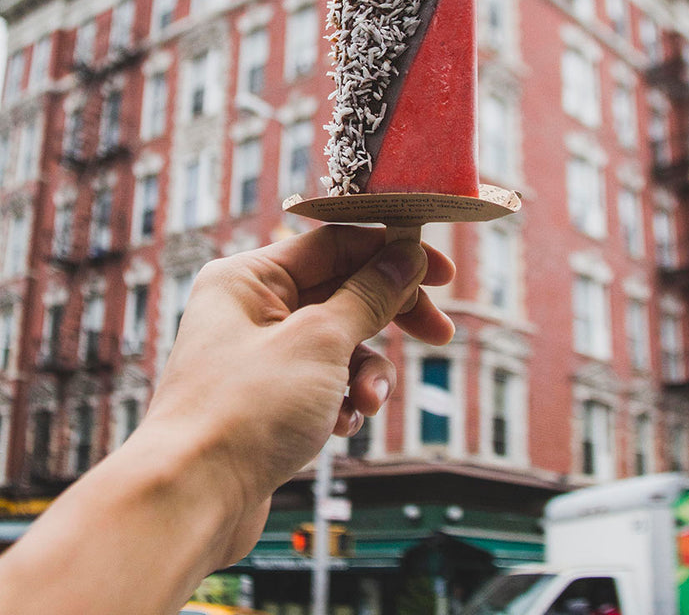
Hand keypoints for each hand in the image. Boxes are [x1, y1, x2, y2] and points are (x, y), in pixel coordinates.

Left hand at [137, 224, 454, 566]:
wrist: (190, 501)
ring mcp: (258, 357)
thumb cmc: (242, 411)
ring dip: (366, 372)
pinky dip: (343, 401)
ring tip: (368, 403)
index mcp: (249, 277)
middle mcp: (250, 309)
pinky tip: (341, 427)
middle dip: (390, 318)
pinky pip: (324, 383)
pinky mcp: (267, 401)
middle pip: (342, 294)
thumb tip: (406, 258)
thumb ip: (369, 296)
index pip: (335, 245)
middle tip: (439, 333)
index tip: (440, 271)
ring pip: (338, 344)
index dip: (391, 253)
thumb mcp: (320, 342)